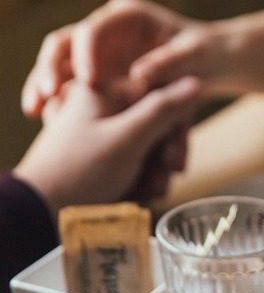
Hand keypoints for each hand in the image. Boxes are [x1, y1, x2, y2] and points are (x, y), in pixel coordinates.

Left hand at [14, 76, 201, 218]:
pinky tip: (140, 195)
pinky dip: (141, 179)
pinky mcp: (100, 157)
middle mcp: (102, 109)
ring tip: (150, 192)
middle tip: (167, 177)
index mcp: (103, 92)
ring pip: (147, 147)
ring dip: (156, 172)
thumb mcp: (128, 137)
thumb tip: (194, 81)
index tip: (175, 154)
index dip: (174, 126)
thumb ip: (163, 109)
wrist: (40, 211)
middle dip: (164, 156)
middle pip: (155, 124)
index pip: (158, 95)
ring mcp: (100, 134)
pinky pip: (133, 163)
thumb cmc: (80, 171)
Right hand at [22, 0, 220, 117]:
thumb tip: (140, 75)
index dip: (86, 53)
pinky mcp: (98, 70)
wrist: (210, 62)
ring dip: (44, 84)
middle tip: (47, 94)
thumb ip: (170, 62)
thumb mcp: (196, 55)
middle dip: (51, 66)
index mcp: (128, 16)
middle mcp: (107, 28)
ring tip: (35, 110)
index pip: (94, 28)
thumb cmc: (206, 53)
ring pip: (60, 63)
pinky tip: (48, 119)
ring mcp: (98, 49)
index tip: (88, 81)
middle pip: (65, 42)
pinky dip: (57, 98)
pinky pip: (69, 83)